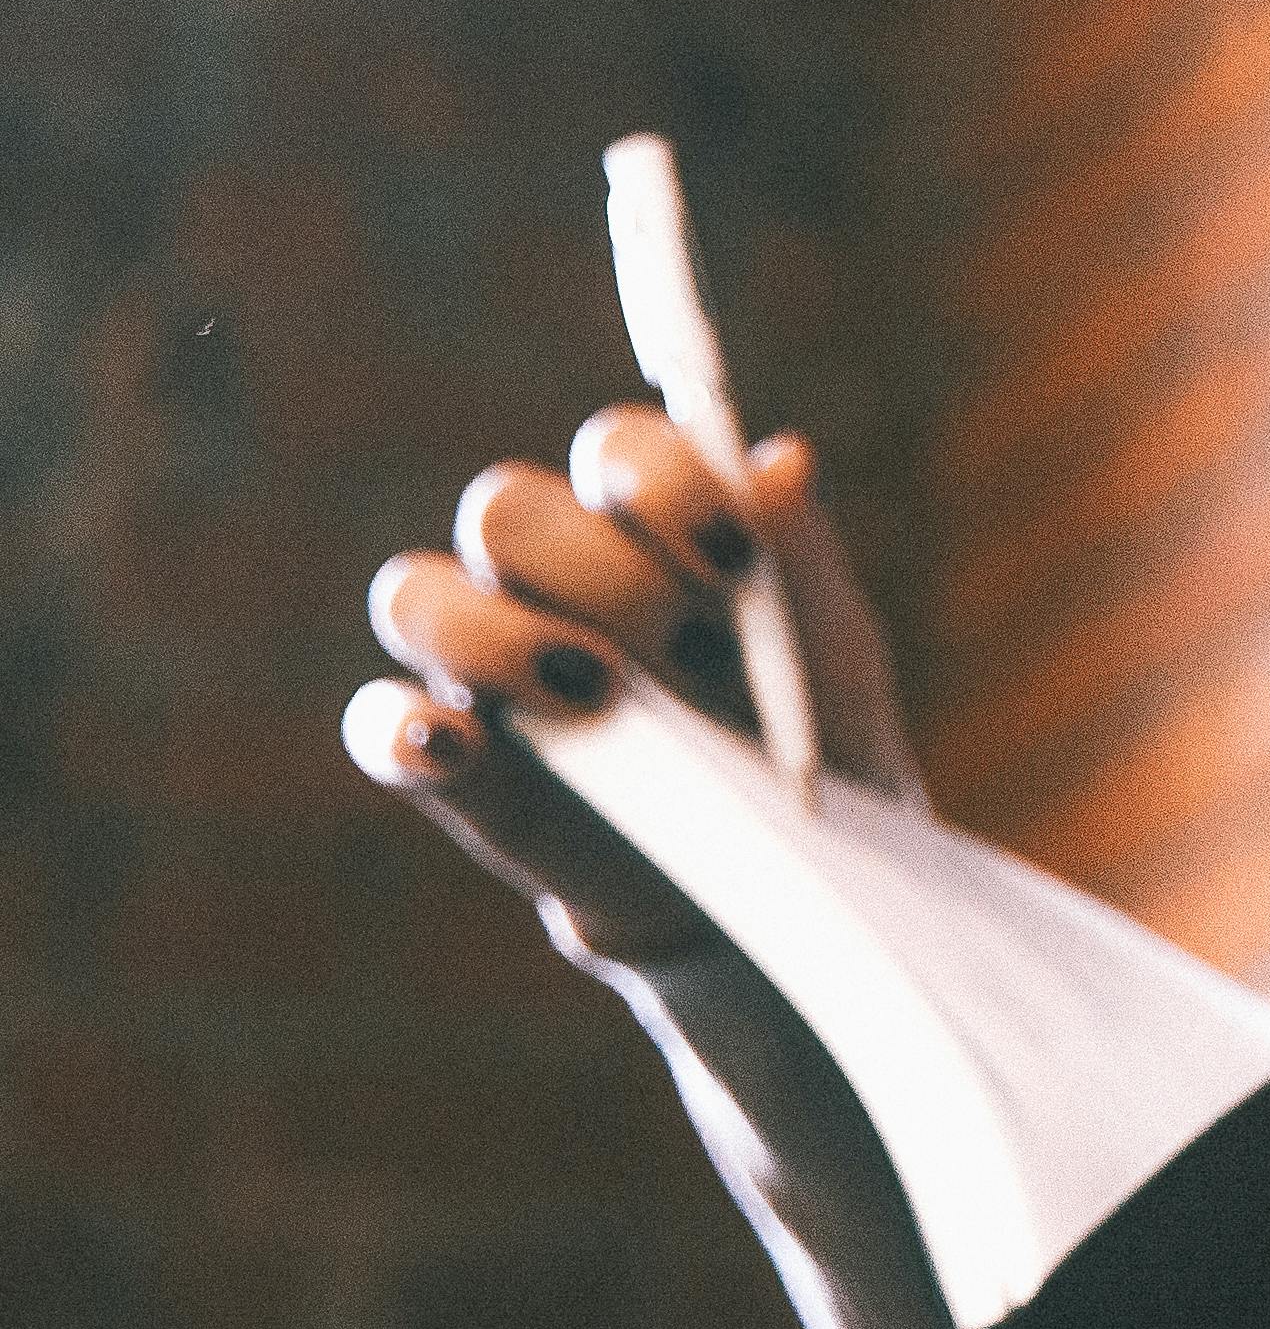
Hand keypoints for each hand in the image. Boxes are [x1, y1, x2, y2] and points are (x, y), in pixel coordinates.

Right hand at [354, 410, 919, 962]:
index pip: (619, 448)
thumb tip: (783, 462)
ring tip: (598, 697)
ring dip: (497, 637)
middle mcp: (550, 572)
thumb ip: (802, 562)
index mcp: (648, 521)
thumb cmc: (807, 740)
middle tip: (690, 647)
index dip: (665, 484)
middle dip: (598, 571)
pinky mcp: (455, 765)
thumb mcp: (831, 658)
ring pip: (417, 595)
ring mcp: (486, 664)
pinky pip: (380, 724)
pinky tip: (459, 747)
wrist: (782, 879)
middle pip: (507, 509)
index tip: (737, 559)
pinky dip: (403, 730)